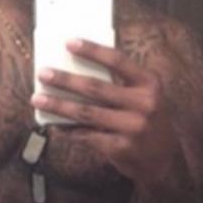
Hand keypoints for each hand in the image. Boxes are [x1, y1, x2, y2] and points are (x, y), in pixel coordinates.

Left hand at [31, 38, 180, 186]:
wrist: (164, 159)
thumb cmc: (146, 119)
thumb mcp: (144, 96)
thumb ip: (119, 83)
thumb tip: (76, 70)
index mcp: (149, 83)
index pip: (118, 61)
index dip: (92, 51)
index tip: (69, 42)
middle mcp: (144, 104)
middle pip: (96, 87)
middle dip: (65, 79)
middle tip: (43, 73)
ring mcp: (133, 127)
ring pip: (87, 113)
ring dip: (59, 105)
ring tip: (38, 98)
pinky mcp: (122, 148)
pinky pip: (87, 135)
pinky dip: (68, 129)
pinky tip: (53, 124)